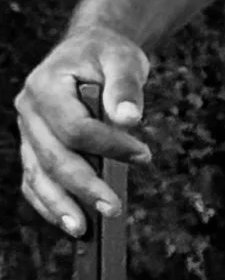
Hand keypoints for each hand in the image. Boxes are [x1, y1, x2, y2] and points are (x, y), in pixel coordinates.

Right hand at [14, 28, 152, 238]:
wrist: (90, 51)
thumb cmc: (108, 55)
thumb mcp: (123, 59)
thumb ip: (126, 86)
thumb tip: (129, 119)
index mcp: (45, 86)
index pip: (74, 127)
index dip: (108, 146)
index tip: (143, 155)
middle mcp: (28, 111)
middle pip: (53, 157)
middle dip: (83, 186)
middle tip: (113, 208)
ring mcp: (27, 132)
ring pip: (37, 175)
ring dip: (59, 205)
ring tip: (83, 229)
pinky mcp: (33, 147)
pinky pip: (34, 180)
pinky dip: (49, 203)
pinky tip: (69, 221)